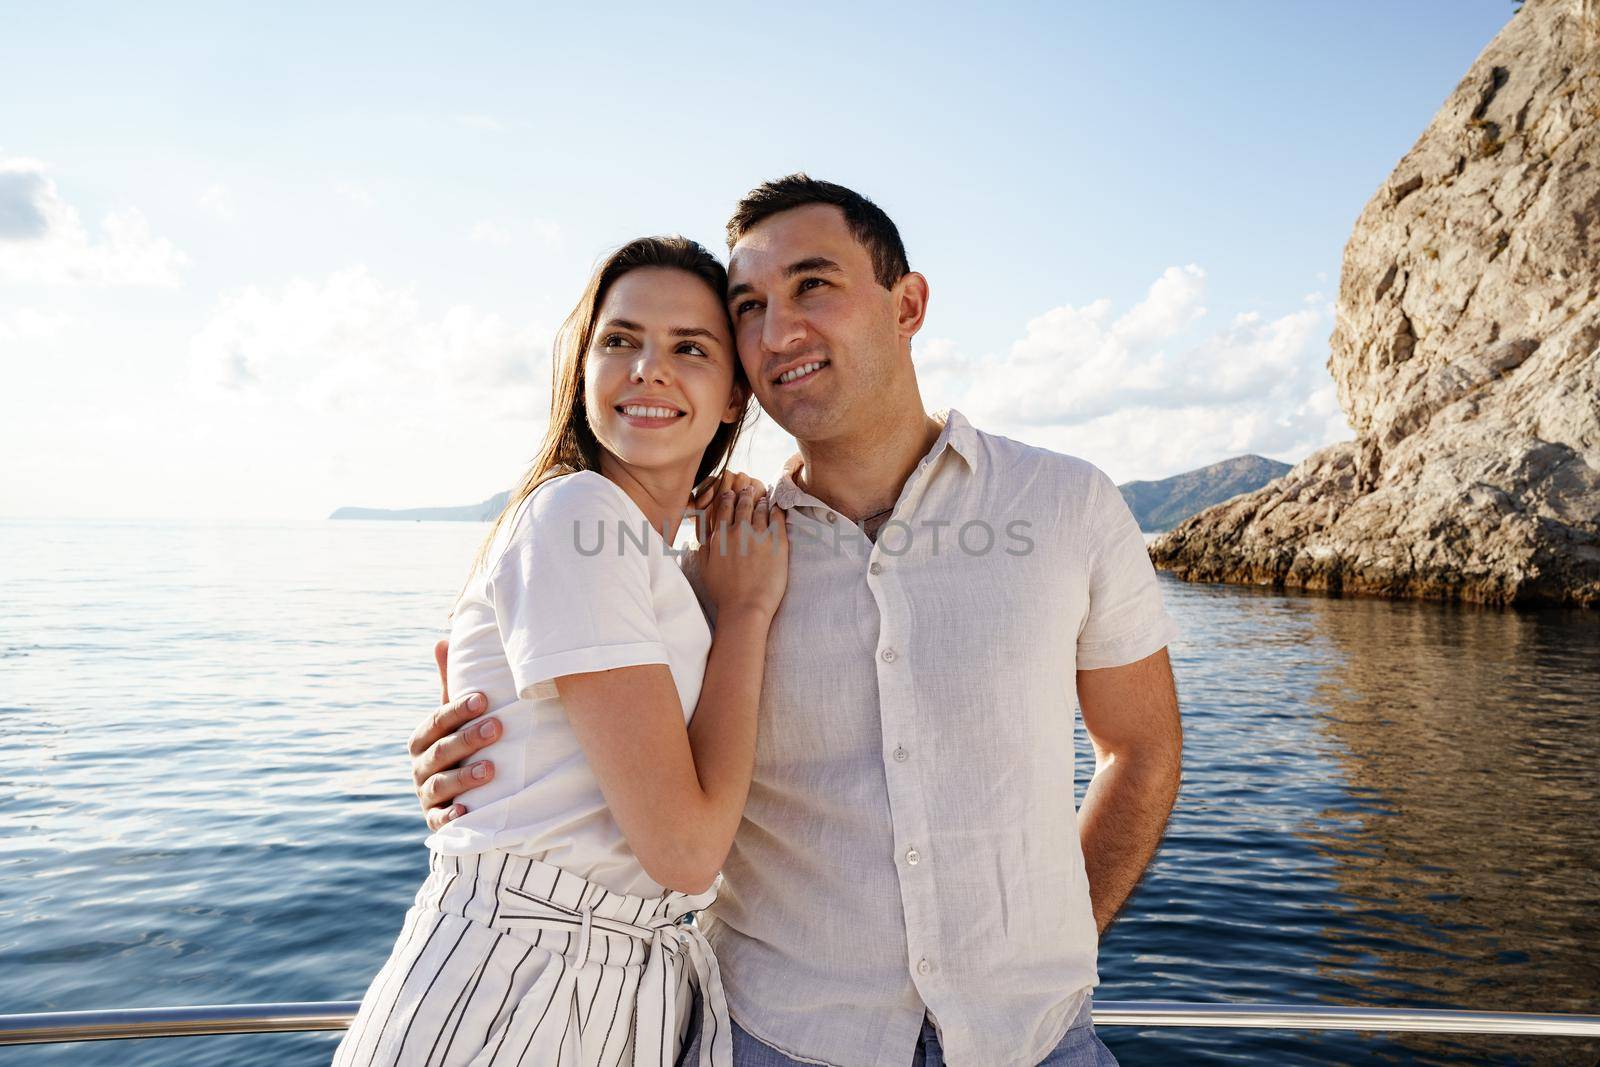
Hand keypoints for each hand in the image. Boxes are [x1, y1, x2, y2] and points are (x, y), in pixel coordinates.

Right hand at [410, 638, 500, 831]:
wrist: (456, 797)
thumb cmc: (459, 746)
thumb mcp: (453, 718)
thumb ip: (449, 684)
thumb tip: (442, 639)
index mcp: (423, 739)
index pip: (437, 721)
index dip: (457, 710)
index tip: (483, 698)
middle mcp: (420, 766)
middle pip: (440, 751)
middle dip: (467, 739)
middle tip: (497, 728)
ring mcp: (426, 795)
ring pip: (440, 785)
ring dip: (464, 777)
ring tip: (491, 770)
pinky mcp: (435, 821)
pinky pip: (440, 821)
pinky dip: (451, 817)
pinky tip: (468, 812)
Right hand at [694, 471, 788, 618]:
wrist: (746, 607)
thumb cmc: (724, 593)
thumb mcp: (705, 570)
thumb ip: (703, 549)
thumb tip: (703, 537)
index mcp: (720, 536)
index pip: (724, 508)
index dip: (727, 497)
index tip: (731, 492)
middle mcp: (739, 531)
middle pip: (743, 504)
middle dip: (746, 494)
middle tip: (749, 489)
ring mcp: (760, 535)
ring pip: (761, 509)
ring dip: (762, 501)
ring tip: (764, 498)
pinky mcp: (778, 542)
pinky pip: (778, 519)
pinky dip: (777, 510)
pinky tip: (777, 508)